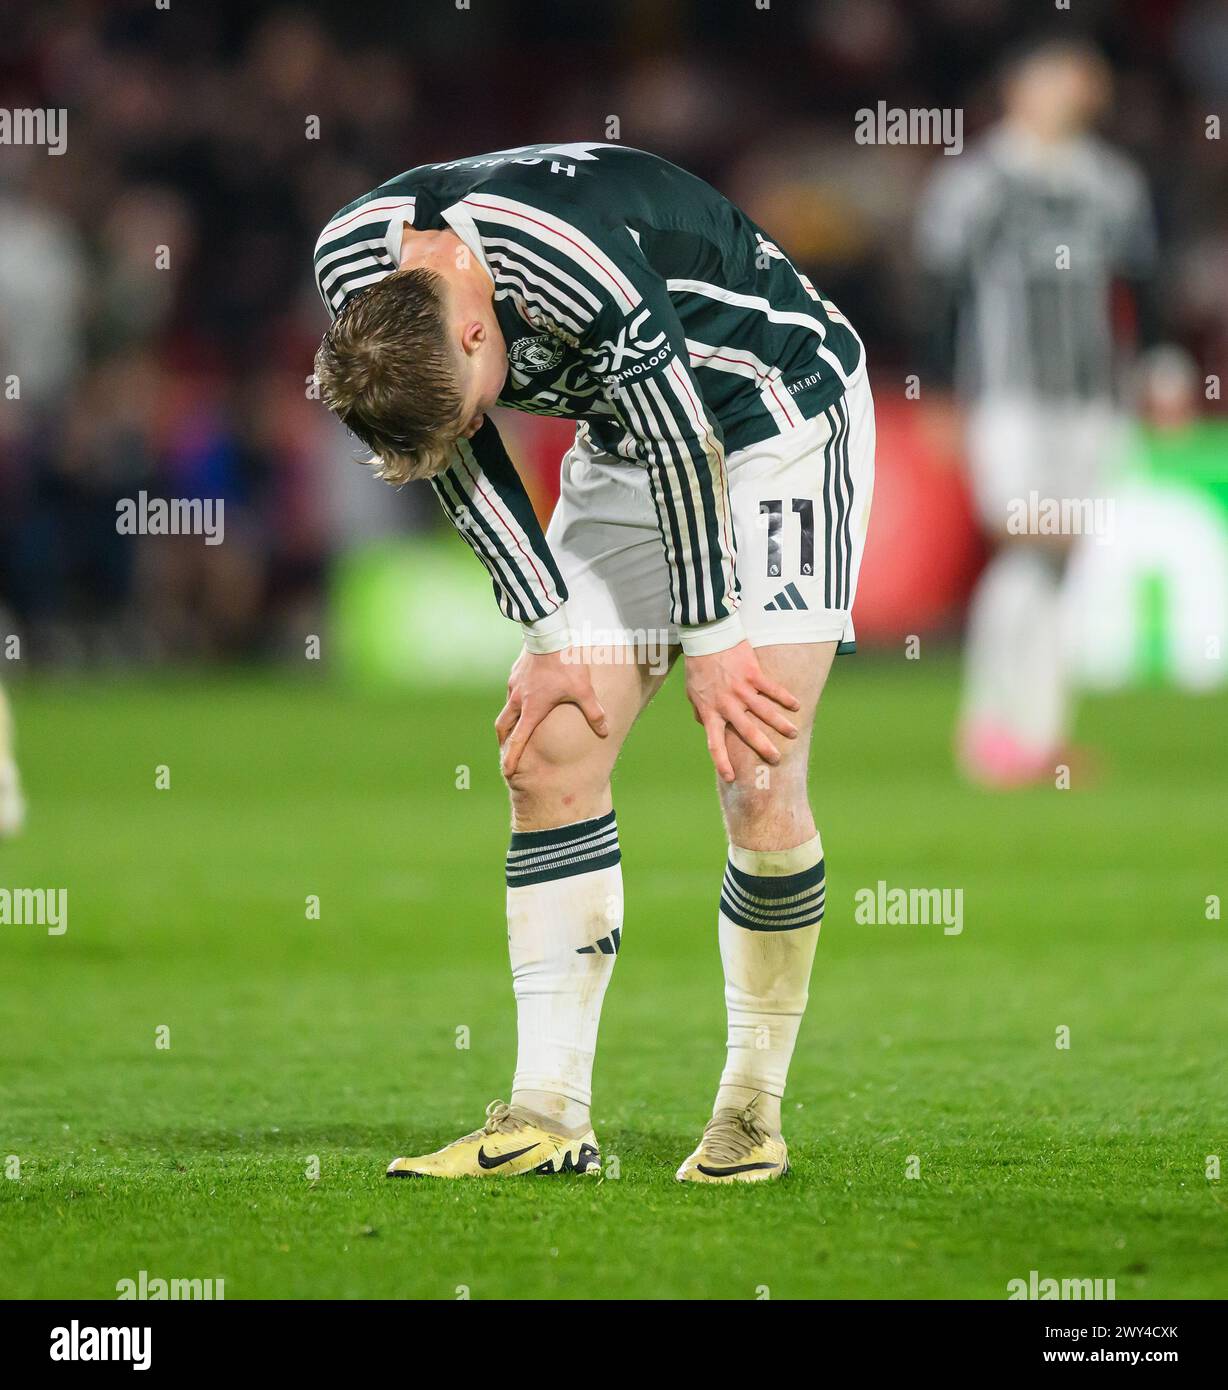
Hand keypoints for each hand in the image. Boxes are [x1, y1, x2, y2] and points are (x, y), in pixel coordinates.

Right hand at [496, 648, 608, 776]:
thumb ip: (594, 712)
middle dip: (504, 742)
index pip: (518, 740)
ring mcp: (514, 684)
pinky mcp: (515, 672)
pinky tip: (525, 697)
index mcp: (532, 709)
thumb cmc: (566, 663)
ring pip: (506, 708)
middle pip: (503, 726)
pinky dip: (515, 701)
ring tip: (516, 726)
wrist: (548, 633)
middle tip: (506, 751)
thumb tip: (605, 731)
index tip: (507, 771)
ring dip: (509, 720)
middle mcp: (518, 699)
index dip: (511, 758)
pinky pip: (512, 692)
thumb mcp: (584, 689)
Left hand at [685, 640, 799, 782]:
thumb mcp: (692, 692)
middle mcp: (726, 704)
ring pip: (765, 712)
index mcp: (710, 711)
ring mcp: (741, 689)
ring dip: (780, 725)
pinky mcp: (753, 674)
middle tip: (776, 760)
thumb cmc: (698, 665)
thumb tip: (704, 725)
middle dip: (763, 748)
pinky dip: (785, 698)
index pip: (714, 744)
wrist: (707, 637)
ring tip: (793, 734)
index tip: (731, 778)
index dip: (722, 762)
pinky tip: (796, 706)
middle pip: (747, 732)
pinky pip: (772, 690)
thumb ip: (699, 710)